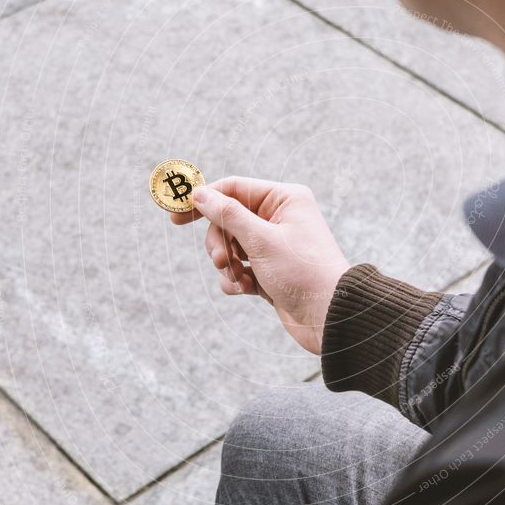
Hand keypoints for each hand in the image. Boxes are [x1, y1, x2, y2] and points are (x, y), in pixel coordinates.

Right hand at [172, 177, 349, 353]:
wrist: (329, 316)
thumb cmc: (302, 272)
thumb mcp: (261, 240)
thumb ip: (228, 215)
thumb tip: (200, 193)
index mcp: (284, 199)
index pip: (233, 188)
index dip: (204, 200)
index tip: (175, 217)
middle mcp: (279, 217)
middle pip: (227, 219)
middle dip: (219, 242)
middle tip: (221, 261)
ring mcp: (273, 245)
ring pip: (230, 246)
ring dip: (228, 265)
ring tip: (240, 279)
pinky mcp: (270, 270)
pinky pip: (240, 268)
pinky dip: (237, 280)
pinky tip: (247, 290)